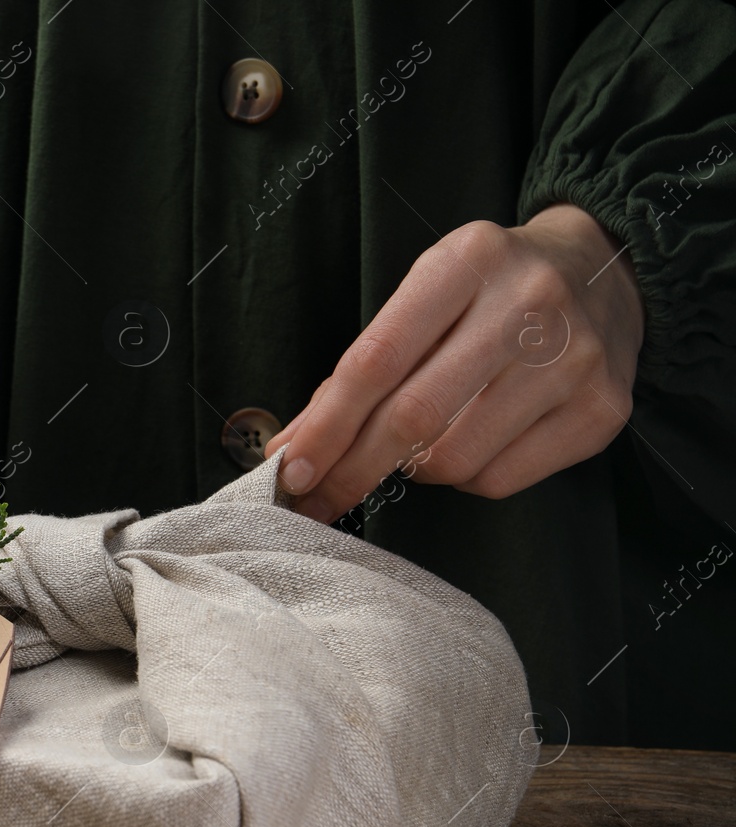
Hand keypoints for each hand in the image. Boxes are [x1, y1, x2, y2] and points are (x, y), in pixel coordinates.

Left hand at [264, 204, 643, 523]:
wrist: (604, 271)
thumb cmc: (489, 291)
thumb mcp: (424, 297)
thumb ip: (361, 367)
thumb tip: (295, 445)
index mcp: (466, 262)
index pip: (376, 360)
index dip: (326, 425)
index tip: (289, 468)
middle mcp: (527, 305)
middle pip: (413, 416)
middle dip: (351, 468)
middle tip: (314, 497)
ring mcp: (574, 360)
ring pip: (456, 458)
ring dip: (413, 471)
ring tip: (411, 450)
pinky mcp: (602, 410)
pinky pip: (502, 478)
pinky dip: (464, 479)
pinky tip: (467, 448)